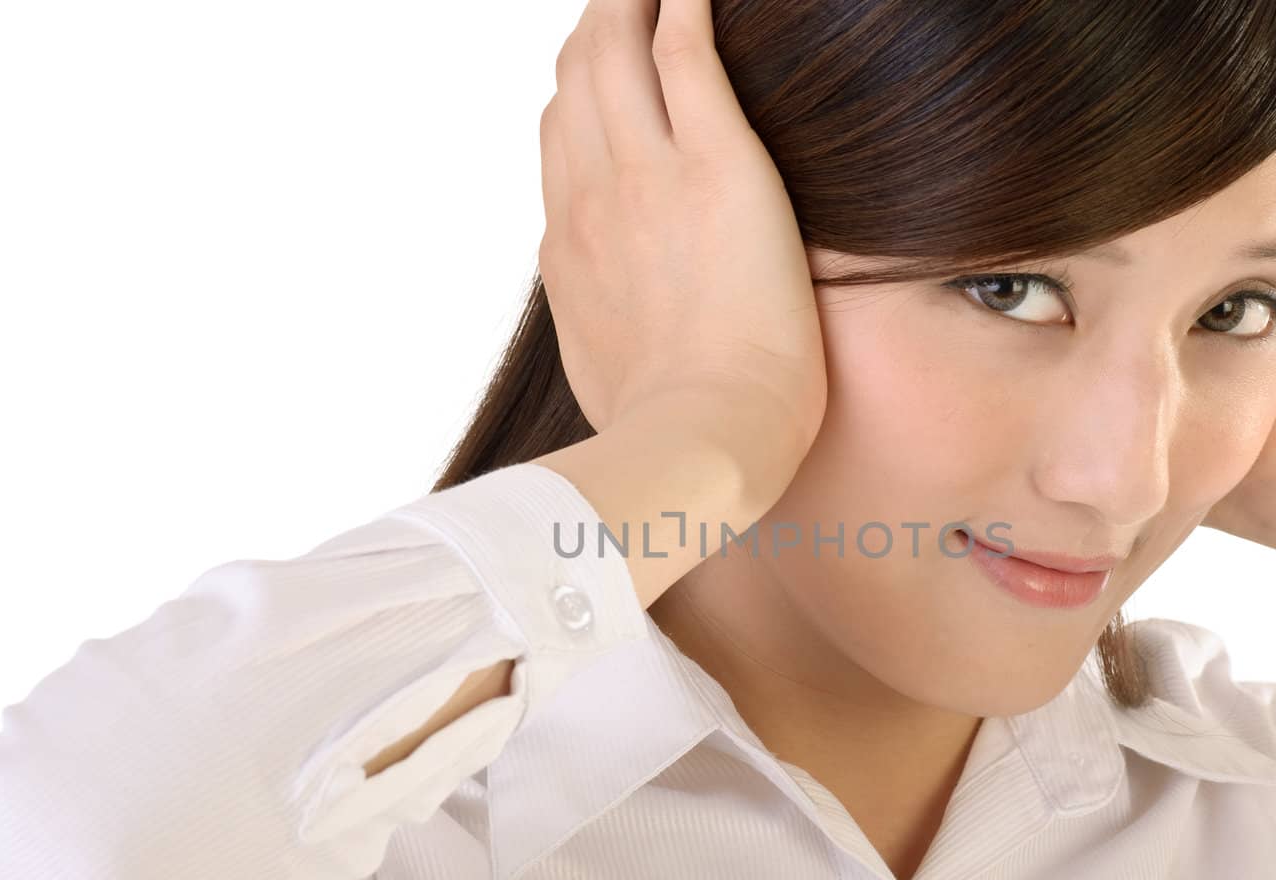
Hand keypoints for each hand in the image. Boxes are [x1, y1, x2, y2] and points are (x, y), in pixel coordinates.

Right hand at [537, 0, 827, 472]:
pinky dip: (683, 5)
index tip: (600, 76)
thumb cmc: (670, 432)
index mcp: (568, 250)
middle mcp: (592, 198)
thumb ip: (597, 328)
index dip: (577, 95)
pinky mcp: (715, 164)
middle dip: (597, 32)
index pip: (559, 141)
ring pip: (617, 52)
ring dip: (630, 4)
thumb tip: (599, 325)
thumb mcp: (602, 376)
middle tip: (624, 4)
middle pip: (576, 82)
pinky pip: (686, 54)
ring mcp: (647, 176)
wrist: (702, 441)